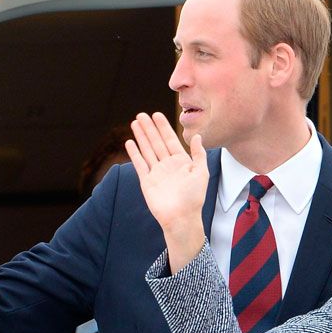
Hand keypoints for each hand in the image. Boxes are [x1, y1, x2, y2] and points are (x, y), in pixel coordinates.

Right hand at [126, 112, 207, 269]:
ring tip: (135, 122)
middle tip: (142, 114)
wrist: (181, 218)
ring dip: (141, 136)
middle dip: (149, 128)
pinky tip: (129, 142)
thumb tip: (197, 136)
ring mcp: (156, 173)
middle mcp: (168, 166)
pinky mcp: (147, 182)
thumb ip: (199, 154)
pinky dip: (134, 154)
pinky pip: (139, 165)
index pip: (170, 140)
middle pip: (156, 142)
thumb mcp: (201, 173)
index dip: (163, 127)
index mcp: (181, 163)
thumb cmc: (194, 198)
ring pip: (147, 150)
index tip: (157, 115)